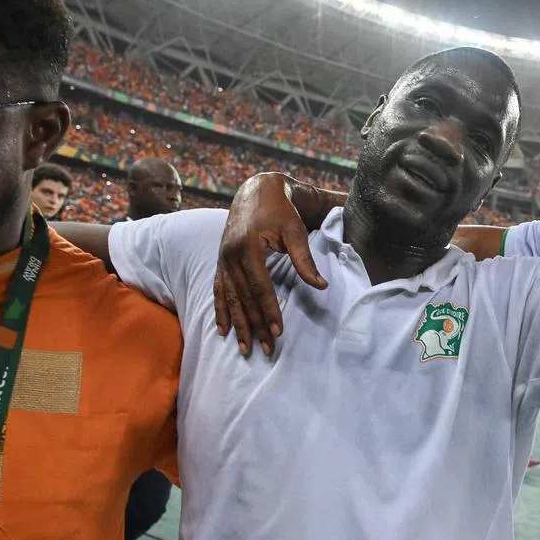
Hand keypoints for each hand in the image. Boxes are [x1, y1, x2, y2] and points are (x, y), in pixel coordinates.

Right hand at [213, 173, 327, 356]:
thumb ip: (304, 259)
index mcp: (248, 248)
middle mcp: (230, 255)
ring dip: (237, 325)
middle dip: (254, 325)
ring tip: (244, 348)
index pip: (260, 287)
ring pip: (230, 298)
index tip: (278, 331)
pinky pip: (218, 290)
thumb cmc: (279, 210)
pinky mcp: (221, 261)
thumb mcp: (294, 231)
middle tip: (264, 349)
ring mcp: (222, 259)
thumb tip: (320, 285)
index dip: (269, 310)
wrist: (256, 190)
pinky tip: (223, 329)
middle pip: (244, 298)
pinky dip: (221, 311)